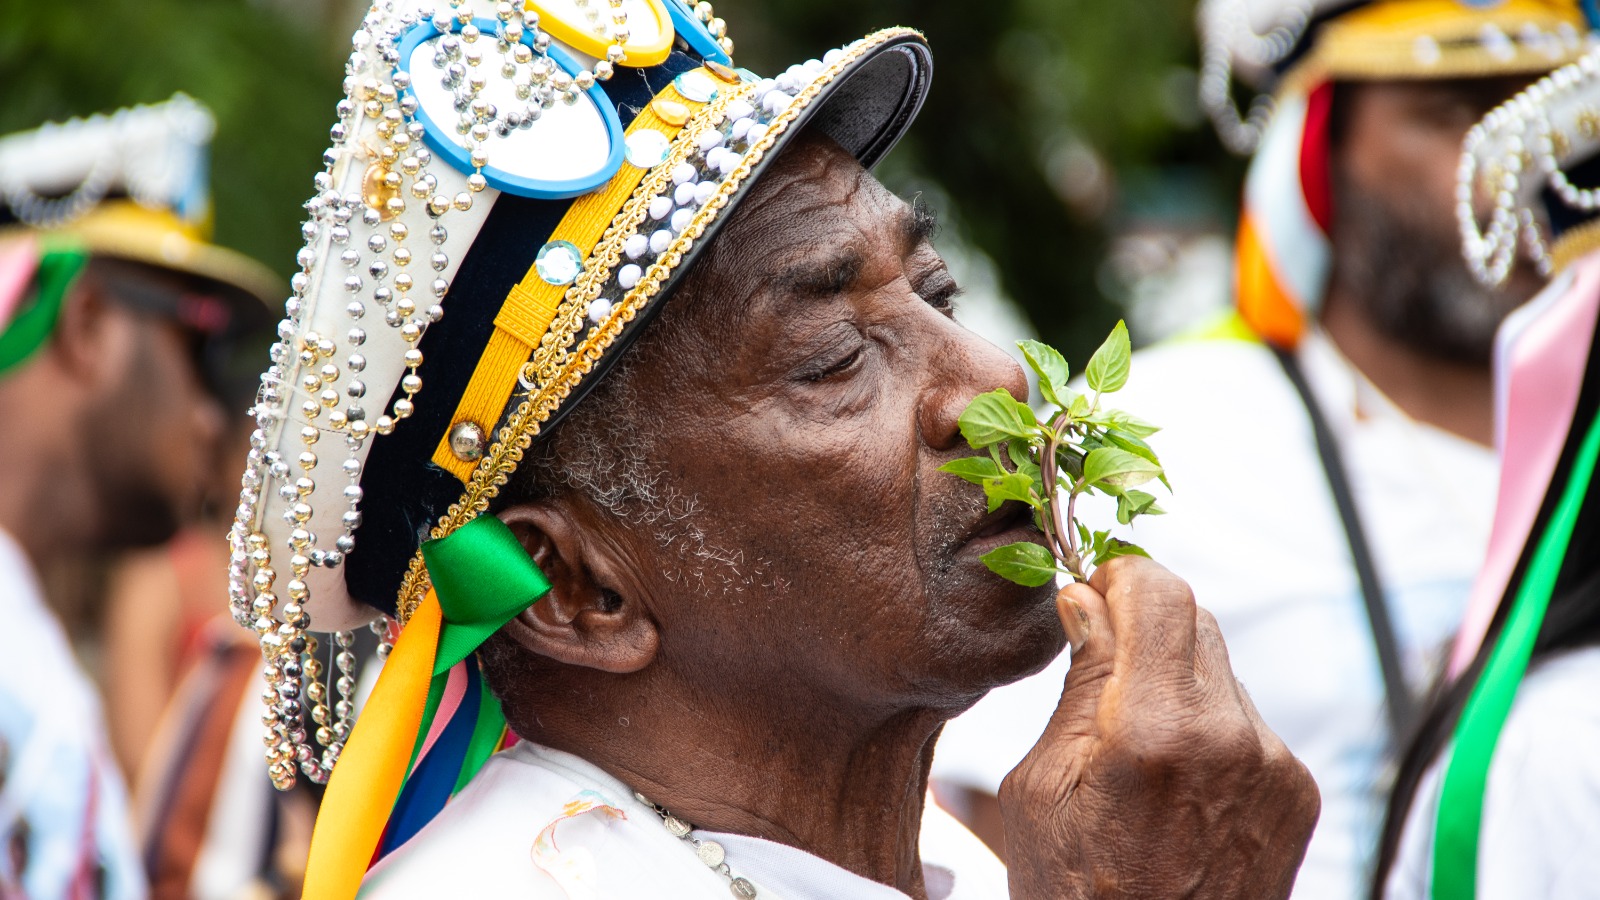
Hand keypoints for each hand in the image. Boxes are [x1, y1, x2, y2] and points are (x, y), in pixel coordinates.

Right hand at [998, 557, 1319, 898]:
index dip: (1120, 577)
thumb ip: (1078, 683)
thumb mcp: (1042, 788)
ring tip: (1136, 743)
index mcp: (1154, 731)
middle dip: (1144, 624)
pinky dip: (1208, 724)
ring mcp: (1274, 766)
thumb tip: (1086, 602)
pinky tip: (1174, 778)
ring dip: (1175, 676)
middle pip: (1195, 618)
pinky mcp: (1298, 792)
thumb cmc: (1078, 895)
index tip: (1092, 595)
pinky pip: (1247, 718)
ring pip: (1220, 666)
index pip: (1160, 591)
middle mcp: (1231, 738)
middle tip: (1101, 660)